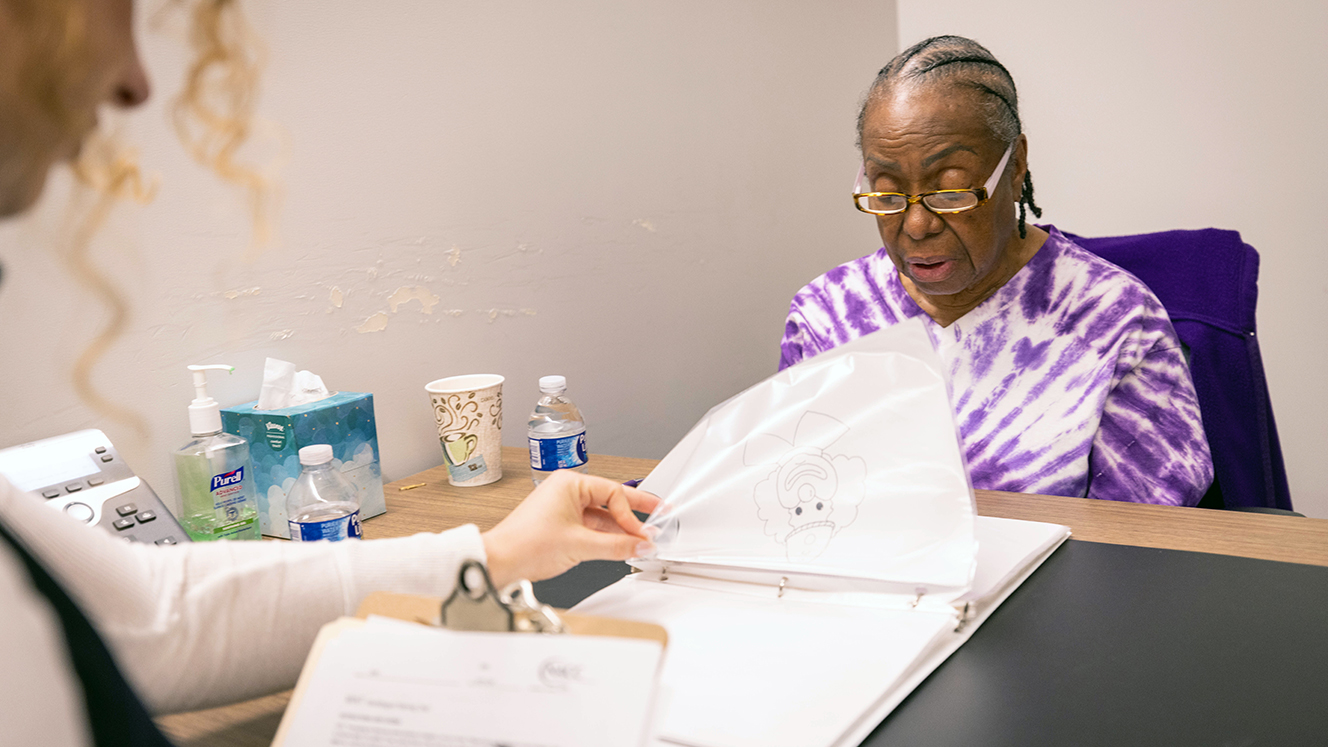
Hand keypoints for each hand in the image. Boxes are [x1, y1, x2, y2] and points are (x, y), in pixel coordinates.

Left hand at [481, 471, 660, 586]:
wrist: (499, 561)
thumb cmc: (526, 544)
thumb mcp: (580, 545)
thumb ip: (617, 546)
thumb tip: (641, 545)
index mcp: (569, 483)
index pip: (613, 493)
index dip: (631, 515)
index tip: (643, 533)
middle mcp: (566, 491)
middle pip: (610, 500)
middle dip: (634, 513)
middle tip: (660, 513)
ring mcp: (563, 508)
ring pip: (601, 516)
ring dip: (620, 530)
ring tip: (641, 541)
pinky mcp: (560, 524)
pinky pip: (591, 527)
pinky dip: (606, 537)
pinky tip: (621, 546)